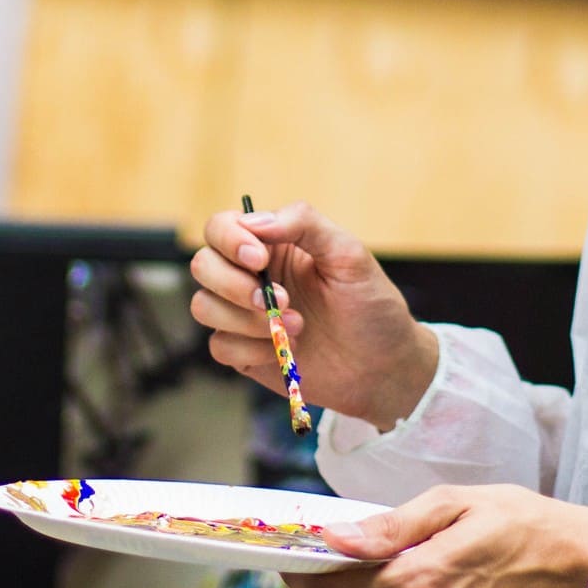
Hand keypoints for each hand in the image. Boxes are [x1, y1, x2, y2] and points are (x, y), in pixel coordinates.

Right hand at [190, 201, 437, 429]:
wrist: (384, 367)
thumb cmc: (371, 305)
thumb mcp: (349, 254)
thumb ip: (304, 224)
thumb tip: (255, 221)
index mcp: (272, 245)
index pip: (222, 227)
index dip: (229, 240)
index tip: (259, 260)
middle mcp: (251, 276)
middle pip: (203, 265)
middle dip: (234, 285)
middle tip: (280, 300)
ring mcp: (244, 315)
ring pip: (204, 306)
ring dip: (246, 320)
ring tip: (297, 326)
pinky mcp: (245, 352)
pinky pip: (219, 346)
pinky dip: (250, 349)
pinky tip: (285, 351)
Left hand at [287, 485, 587, 587]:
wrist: (575, 560)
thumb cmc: (519, 522)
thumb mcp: (455, 503)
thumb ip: (393, 523)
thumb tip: (337, 535)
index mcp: (421, 578)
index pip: (340, 586)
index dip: (304, 573)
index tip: (287, 555)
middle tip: (310, 563)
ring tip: (341, 573)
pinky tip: (378, 582)